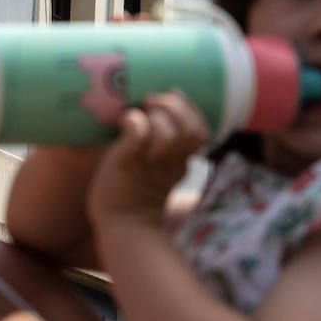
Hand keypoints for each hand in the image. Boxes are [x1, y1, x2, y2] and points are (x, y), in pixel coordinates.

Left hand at [87, 91, 208, 229]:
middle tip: (150, 102)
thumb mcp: (156, 167)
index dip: (189, 110)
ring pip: (167, 133)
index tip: (171, 95)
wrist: (121, 225)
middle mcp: (169, 163)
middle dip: (173, 107)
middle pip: (189, 130)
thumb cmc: (132, 190)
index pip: (200, 131)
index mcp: (180, 161)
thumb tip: (150, 109)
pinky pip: (138, 137)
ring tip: (137, 114)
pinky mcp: (127, 164)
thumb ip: (161, 144)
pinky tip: (126, 120)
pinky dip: (134, 123)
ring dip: (153, 117)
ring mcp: (149, 164)